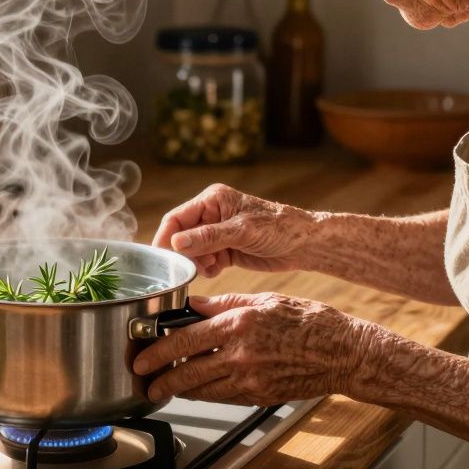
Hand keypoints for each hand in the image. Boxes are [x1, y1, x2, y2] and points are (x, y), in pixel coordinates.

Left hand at [132, 293, 365, 405]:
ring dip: (180, 390)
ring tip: (164, 388)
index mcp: (239, 324)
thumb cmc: (309, 321)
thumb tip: (192, 306)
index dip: (158, 350)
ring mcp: (251, 379)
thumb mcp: (265, 300)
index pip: (186, 339)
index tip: (142, 356)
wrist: (343, 352)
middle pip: (188, 371)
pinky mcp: (260, 396)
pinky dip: (207, 394)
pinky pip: (224, 397)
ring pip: (203, 390)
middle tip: (146, 383)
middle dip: (161, 379)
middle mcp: (241, 354)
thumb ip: (224, 304)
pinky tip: (197, 390)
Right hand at [152, 184, 318, 277]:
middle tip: (196, 266)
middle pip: (181, 237)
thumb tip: (176, 243)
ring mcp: (217, 234)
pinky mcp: (225, 250)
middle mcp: (211, 215)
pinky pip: (205, 262)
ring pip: (191, 252)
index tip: (163, 259)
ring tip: (213, 266)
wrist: (304, 245)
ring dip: (197, 263)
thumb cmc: (279, 228)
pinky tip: (220, 269)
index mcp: (212, 200)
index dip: (166, 238)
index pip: (176, 218)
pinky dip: (208, 268)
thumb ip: (208, 237)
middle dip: (185, 254)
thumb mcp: (242, 231)